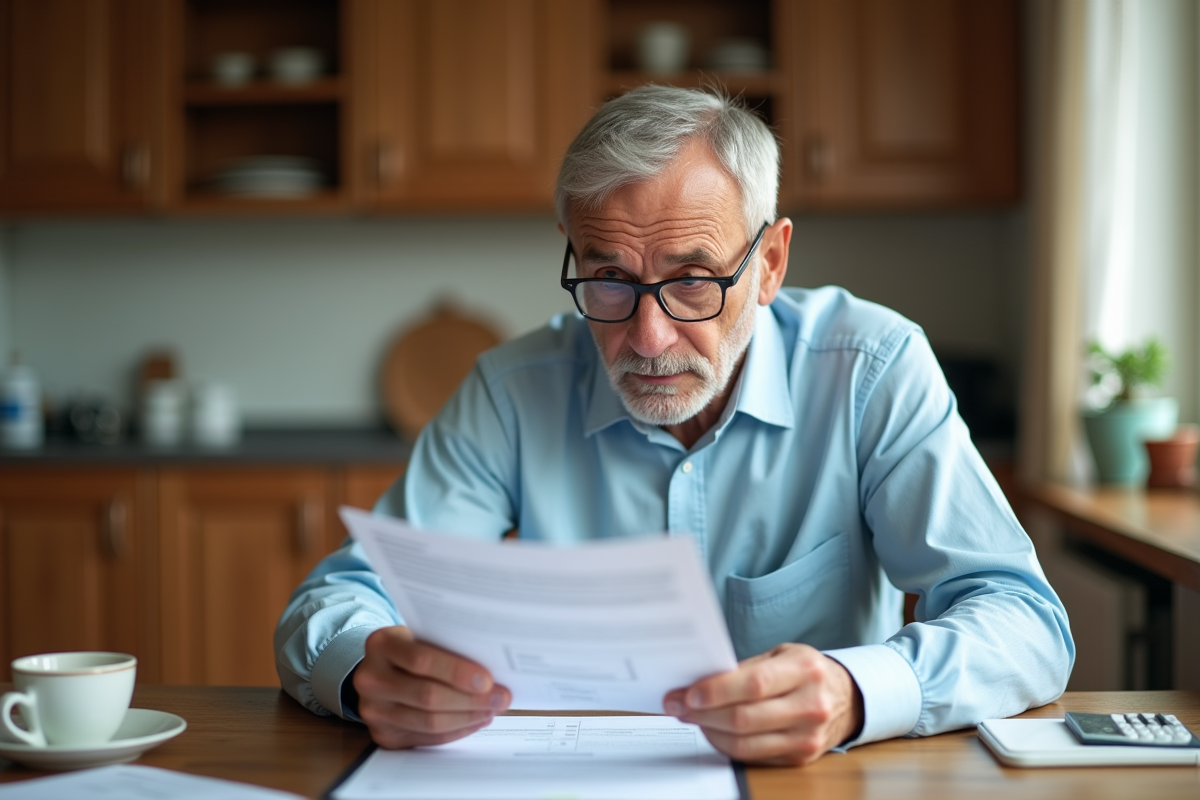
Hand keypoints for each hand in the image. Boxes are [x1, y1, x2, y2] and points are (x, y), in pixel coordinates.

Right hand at [354, 625, 510, 748]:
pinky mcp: (383, 734)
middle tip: (501, 698)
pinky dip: (457, 731)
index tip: (488, 679)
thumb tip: (493, 667)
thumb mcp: (420, 635)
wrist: (378, 669)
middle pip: (427, 696)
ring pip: (429, 722)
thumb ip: (446, 645)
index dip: (457, 672)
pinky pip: (427, 738)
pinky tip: (477, 720)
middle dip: (471, 700)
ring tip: (493, 709)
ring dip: (468, 718)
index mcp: (380, 644)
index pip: (421, 660)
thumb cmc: (411, 647)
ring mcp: (373, 710)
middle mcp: (370, 678)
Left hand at [662, 643, 863, 765]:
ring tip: (690, 717)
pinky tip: (712, 730)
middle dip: (702, 713)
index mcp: (806, 670)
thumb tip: (700, 681)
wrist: (846, 699)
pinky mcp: (800, 758)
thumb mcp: (782, 655)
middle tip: (676, 705)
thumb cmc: (806, 671)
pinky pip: (752, 757)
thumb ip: (747, 667)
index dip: (717, 691)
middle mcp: (811, 705)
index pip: (755, 684)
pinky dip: (725, 744)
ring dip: (708, 731)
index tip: (688, 693)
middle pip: (744, 718)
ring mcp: (807, 737)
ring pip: (744, 743)